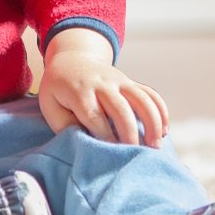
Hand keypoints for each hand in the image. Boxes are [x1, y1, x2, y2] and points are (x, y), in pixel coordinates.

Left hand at [38, 29, 168, 146]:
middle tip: (134, 154)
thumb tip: (86, 141)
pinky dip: (161, 111)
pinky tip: (163, 131)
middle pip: (120, 108)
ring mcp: (120, 80)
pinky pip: (151, 94)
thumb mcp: (50, 105)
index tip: (110, 153)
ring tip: (155, 146)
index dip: (103, 135)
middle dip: (129, 133)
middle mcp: (102, 84)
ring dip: (152, 122)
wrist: (72, 60)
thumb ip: (64, 124)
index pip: (93, 115)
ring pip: (142, 99)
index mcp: (79, 91)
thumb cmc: (59, 90)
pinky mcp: (131, 82)